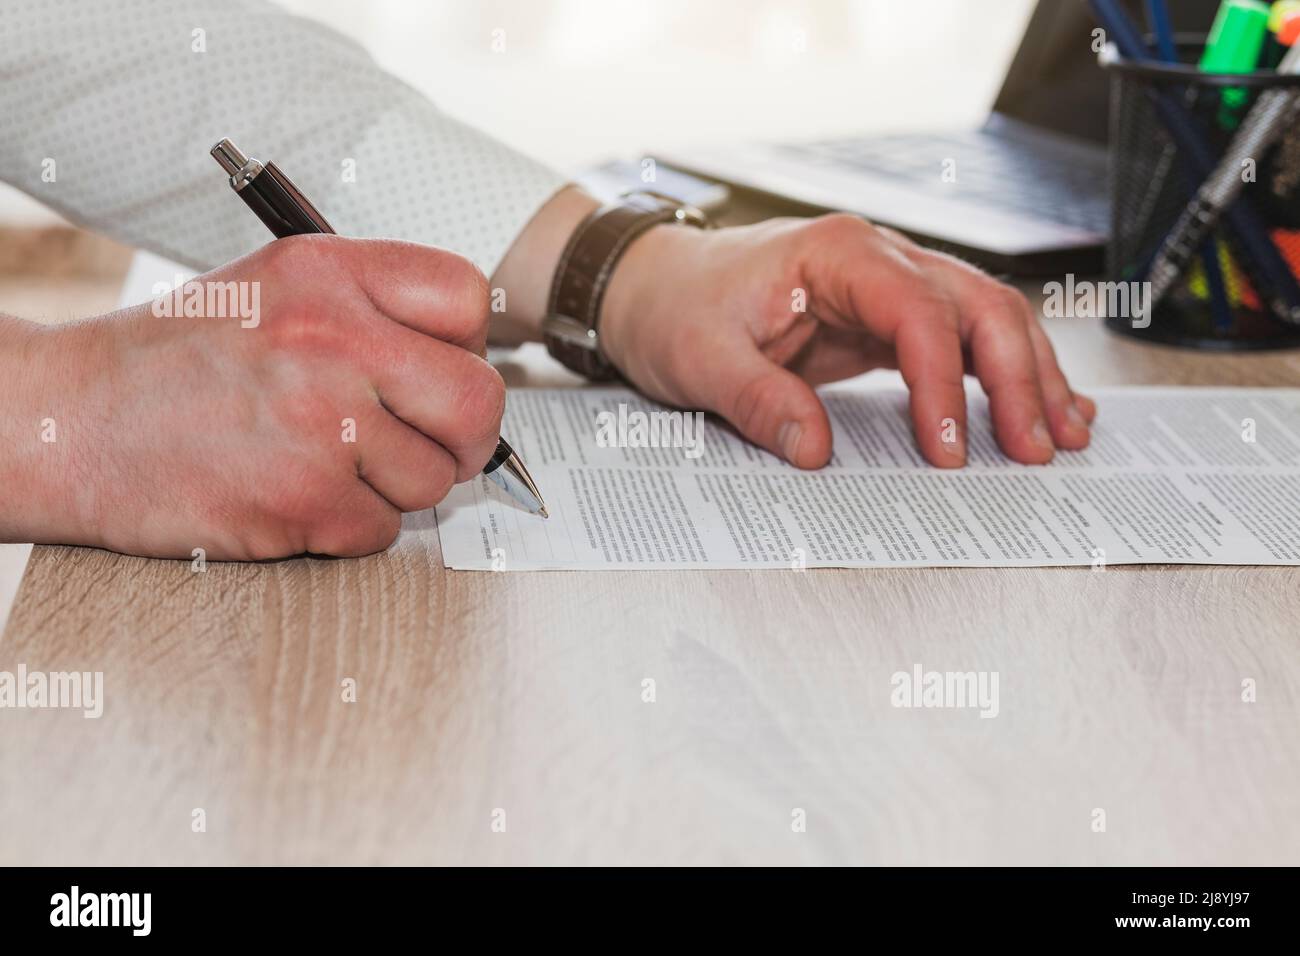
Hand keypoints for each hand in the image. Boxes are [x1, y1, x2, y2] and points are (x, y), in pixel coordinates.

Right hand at [0, 236, 503, 558]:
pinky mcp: (305, 499)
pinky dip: (350, 528)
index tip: (440, 374)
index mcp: (330, 272)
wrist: (67, 421)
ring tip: (326, 465)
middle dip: (464, 438)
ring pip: (436, 479)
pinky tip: (297, 497)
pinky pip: (383, 530)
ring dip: (395, 488)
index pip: (467, 298)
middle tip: (429, 445)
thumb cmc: (175, 361)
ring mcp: (323, 421)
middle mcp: (335, 339)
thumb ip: (371, 312)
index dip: (467, 347)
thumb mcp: (274, 291)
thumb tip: (466, 365)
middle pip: (479, 402)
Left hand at [600, 214, 1094, 467]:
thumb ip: (759, 401)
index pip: (917, 311)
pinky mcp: (883, 321)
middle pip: (975, 306)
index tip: (949, 449)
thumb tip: (817, 451)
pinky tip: (1037, 405)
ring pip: (984, 319)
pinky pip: (958, 342)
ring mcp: (885, 287)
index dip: (942, 383)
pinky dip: (1001, 374)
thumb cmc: (674, 306)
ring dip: (1028, 375)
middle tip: (1037, 449)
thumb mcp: (699, 358)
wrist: (651, 286)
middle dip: (1017, 378)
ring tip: (1063, 435)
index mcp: (836, 254)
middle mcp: (874, 260)